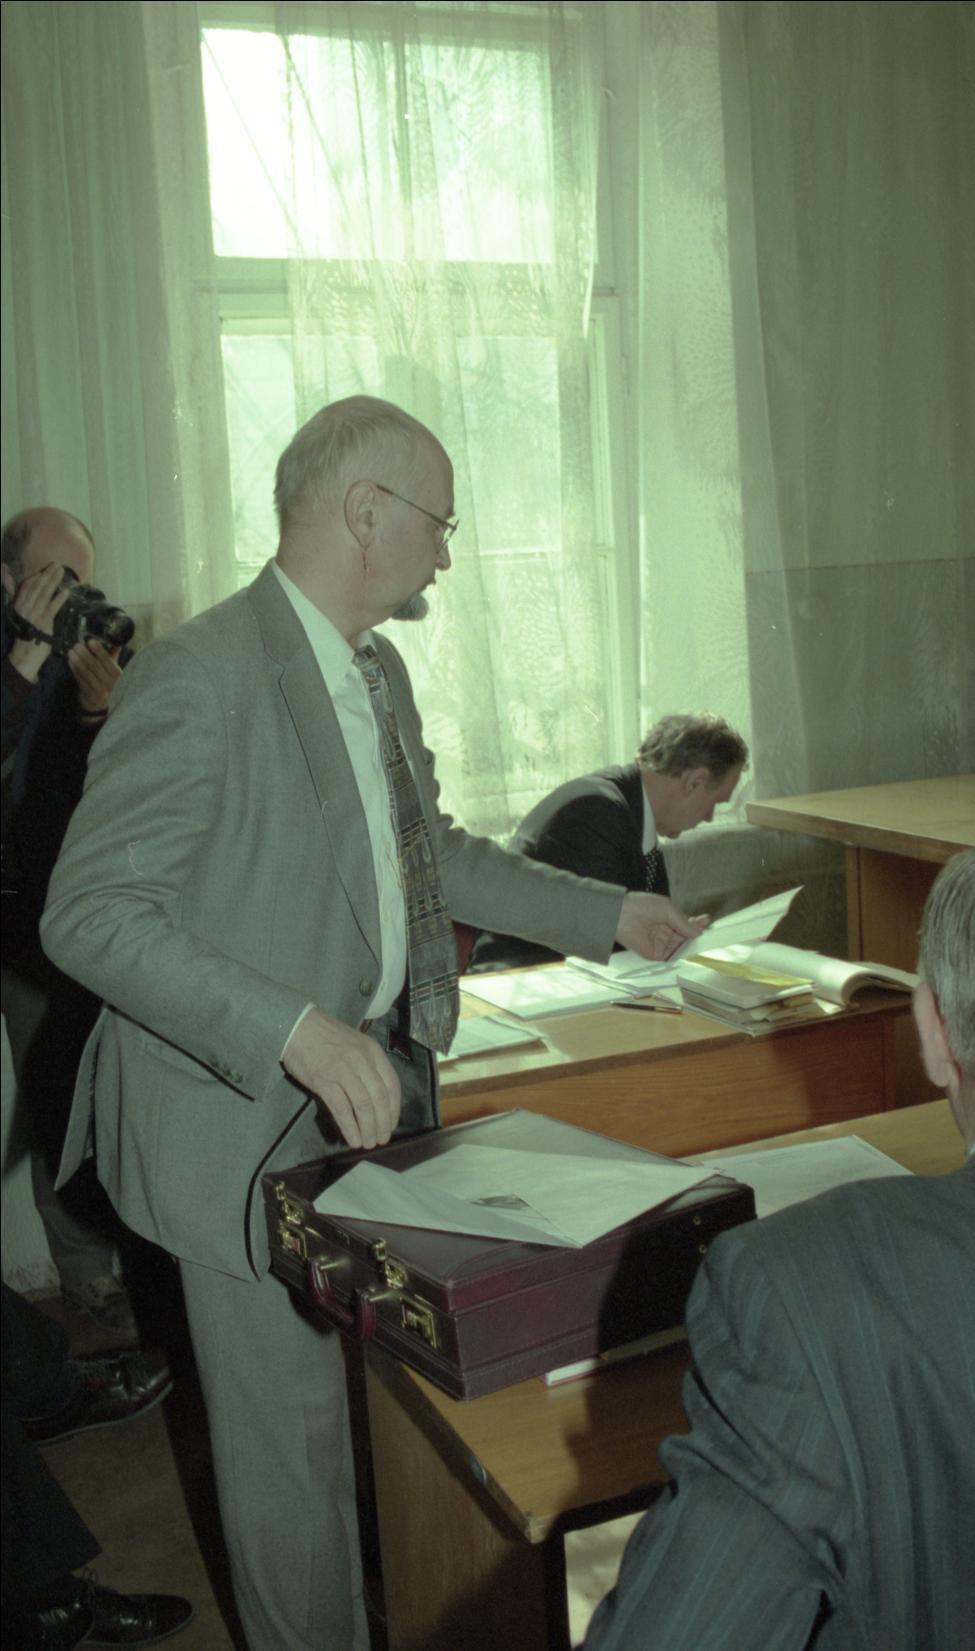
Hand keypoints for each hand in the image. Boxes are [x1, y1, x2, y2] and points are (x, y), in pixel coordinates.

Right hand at [6, 563, 70, 682]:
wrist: (25, 655)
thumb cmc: (26, 636)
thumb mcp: (22, 617)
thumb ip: (25, 602)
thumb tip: (28, 590)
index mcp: (18, 605)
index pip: (27, 586)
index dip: (37, 576)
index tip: (46, 569)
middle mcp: (25, 607)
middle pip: (37, 586)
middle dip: (48, 574)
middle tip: (58, 564)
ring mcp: (34, 614)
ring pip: (45, 594)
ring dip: (54, 581)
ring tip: (63, 573)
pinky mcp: (43, 622)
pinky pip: (52, 607)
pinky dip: (60, 599)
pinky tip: (67, 592)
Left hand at [68, 639, 122, 715]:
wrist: (102, 703)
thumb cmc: (107, 681)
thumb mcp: (113, 670)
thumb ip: (113, 656)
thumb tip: (116, 641)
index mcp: (118, 675)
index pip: (108, 661)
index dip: (99, 651)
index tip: (91, 641)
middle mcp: (110, 683)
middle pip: (95, 666)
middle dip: (85, 654)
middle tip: (77, 645)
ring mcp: (99, 690)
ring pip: (86, 673)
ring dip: (77, 661)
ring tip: (71, 651)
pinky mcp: (89, 694)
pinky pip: (80, 679)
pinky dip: (75, 669)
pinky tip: (70, 661)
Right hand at [282, 1008, 400, 1149]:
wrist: (298, 1026)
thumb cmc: (327, 1036)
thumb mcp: (356, 1043)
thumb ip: (369, 1065)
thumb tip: (377, 1097)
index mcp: (373, 1052)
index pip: (392, 1085)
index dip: (394, 1110)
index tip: (392, 1124)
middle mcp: (362, 1061)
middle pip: (379, 1099)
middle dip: (383, 1124)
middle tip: (382, 1139)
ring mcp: (343, 1071)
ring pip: (363, 1106)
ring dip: (368, 1129)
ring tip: (368, 1143)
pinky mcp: (324, 1081)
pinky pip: (341, 1109)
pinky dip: (349, 1127)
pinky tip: (353, 1139)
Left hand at [615, 892, 709, 961]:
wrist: (621, 914)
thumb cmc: (640, 906)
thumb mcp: (668, 909)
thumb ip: (683, 922)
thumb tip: (698, 931)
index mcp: (668, 918)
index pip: (686, 924)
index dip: (697, 924)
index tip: (707, 922)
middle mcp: (666, 932)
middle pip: (686, 938)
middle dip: (697, 937)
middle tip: (709, 936)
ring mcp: (661, 944)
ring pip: (681, 949)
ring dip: (691, 948)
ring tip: (704, 946)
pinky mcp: (655, 955)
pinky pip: (670, 959)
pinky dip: (681, 959)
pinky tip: (692, 956)